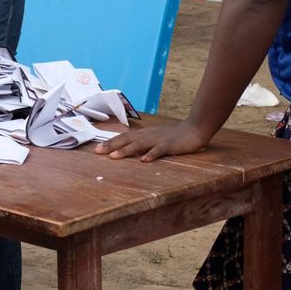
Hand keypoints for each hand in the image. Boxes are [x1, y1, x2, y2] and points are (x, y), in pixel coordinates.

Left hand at [95, 120, 209, 161]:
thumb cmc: (174, 135)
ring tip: (114, 156)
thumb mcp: (156, 138)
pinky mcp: (169, 145)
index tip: (96, 149)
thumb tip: (129, 149)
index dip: (110, 142)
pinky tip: (144, 160)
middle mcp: (148, 135)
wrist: (194, 128)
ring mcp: (158, 140)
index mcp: (144, 134)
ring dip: (125, 150)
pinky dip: (151, 155)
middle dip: (111, 145)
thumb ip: (144, 142)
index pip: (123, 137)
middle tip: (97, 152)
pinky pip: (159, 150)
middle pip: (126, 139)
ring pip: (139, 144)